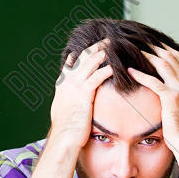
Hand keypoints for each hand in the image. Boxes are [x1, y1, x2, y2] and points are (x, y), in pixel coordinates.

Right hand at [47, 41, 113, 155]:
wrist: (63, 137)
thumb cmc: (65, 130)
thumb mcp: (63, 111)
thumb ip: (67, 102)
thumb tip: (71, 103)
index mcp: (62, 85)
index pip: (70, 64)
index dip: (80, 55)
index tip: (89, 47)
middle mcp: (67, 82)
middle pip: (82, 58)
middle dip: (95, 47)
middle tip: (106, 40)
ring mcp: (74, 86)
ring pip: (90, 63)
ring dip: (102, 52)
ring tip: (113, 45)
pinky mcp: (83, 93)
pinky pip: (97, 76)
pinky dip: (107, 69)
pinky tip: (116, 65)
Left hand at [127, 46, 178, 177]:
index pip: (177, 57)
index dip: (162, 48)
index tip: (149, 43)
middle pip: (170, 56)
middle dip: (153, 47)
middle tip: (137, 41)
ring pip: (163, 64)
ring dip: (146, 55)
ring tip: (132, 50)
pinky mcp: (172, 98)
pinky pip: (154, 81)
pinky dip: (141, 74)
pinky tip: (129, 71)